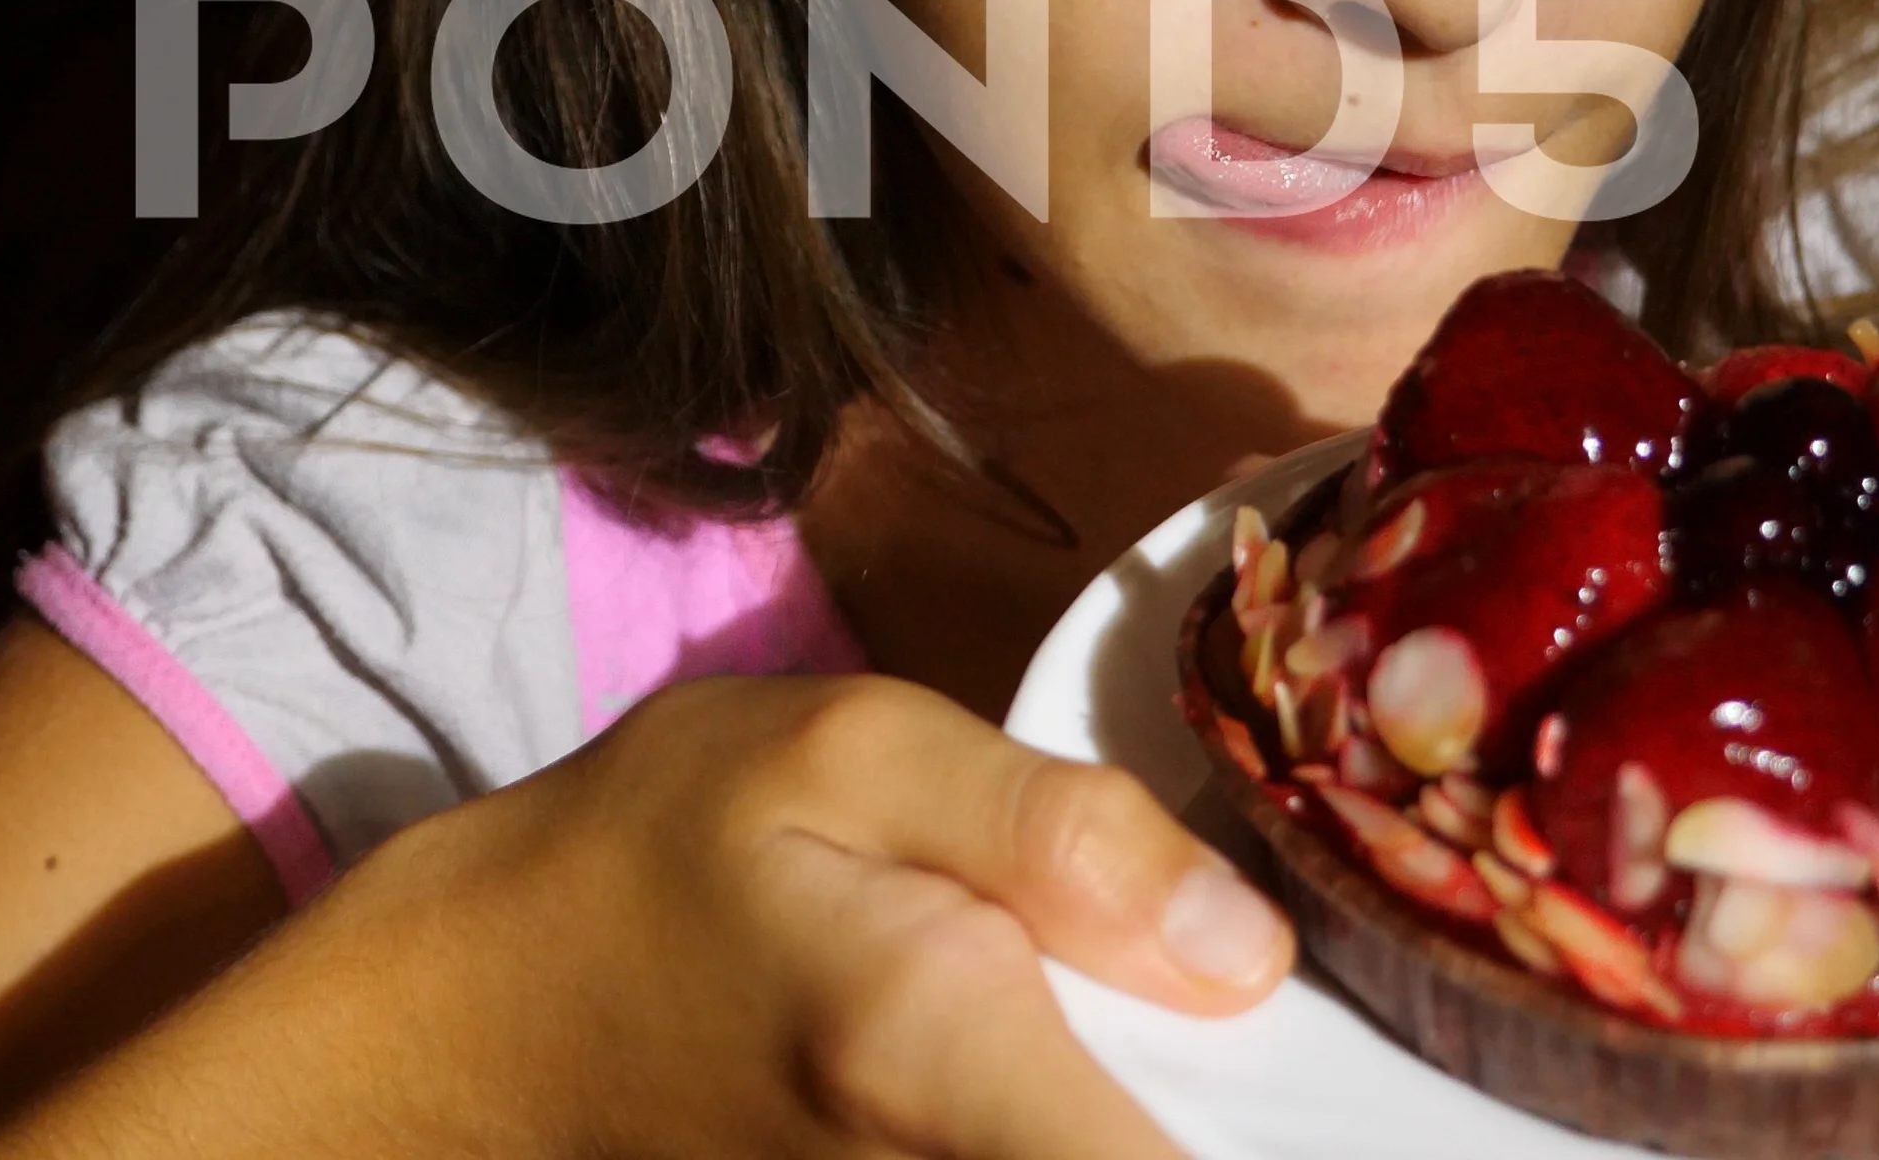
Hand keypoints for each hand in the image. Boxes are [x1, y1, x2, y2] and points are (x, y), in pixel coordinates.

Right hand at [306, 673, 1292, 1157]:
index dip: (1323, 1132)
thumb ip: (1063, 837)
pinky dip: (1103, 1124)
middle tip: (1297, 1040)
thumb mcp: (854, 756)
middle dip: (1272, 1116)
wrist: (489, 1017)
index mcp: (944, 1062)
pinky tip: (1108, 1077)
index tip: (1388, 1088)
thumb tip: (1253, 955)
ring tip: (1205, 1052)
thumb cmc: (669, 854)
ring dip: (1179, 1110)